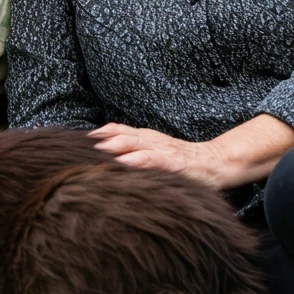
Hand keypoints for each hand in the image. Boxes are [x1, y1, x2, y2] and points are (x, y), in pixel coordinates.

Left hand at [89, 123, 230, 189]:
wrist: (216, 163)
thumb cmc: (184, 162)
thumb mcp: (157, 152)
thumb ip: (136, 153)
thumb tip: (107, 158)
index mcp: (146, 138)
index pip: (118, 130)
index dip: (99, 133)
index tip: (77, 139)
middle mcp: (152, 140)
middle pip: (121, 135)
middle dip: (100, 139)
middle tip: (78, 145)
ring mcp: (162, 150)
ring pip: (134, 144)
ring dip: (115, 146)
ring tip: (97, 150)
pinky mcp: (173, 163)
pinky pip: (153, 160)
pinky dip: (138, 160)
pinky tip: (125, 163)